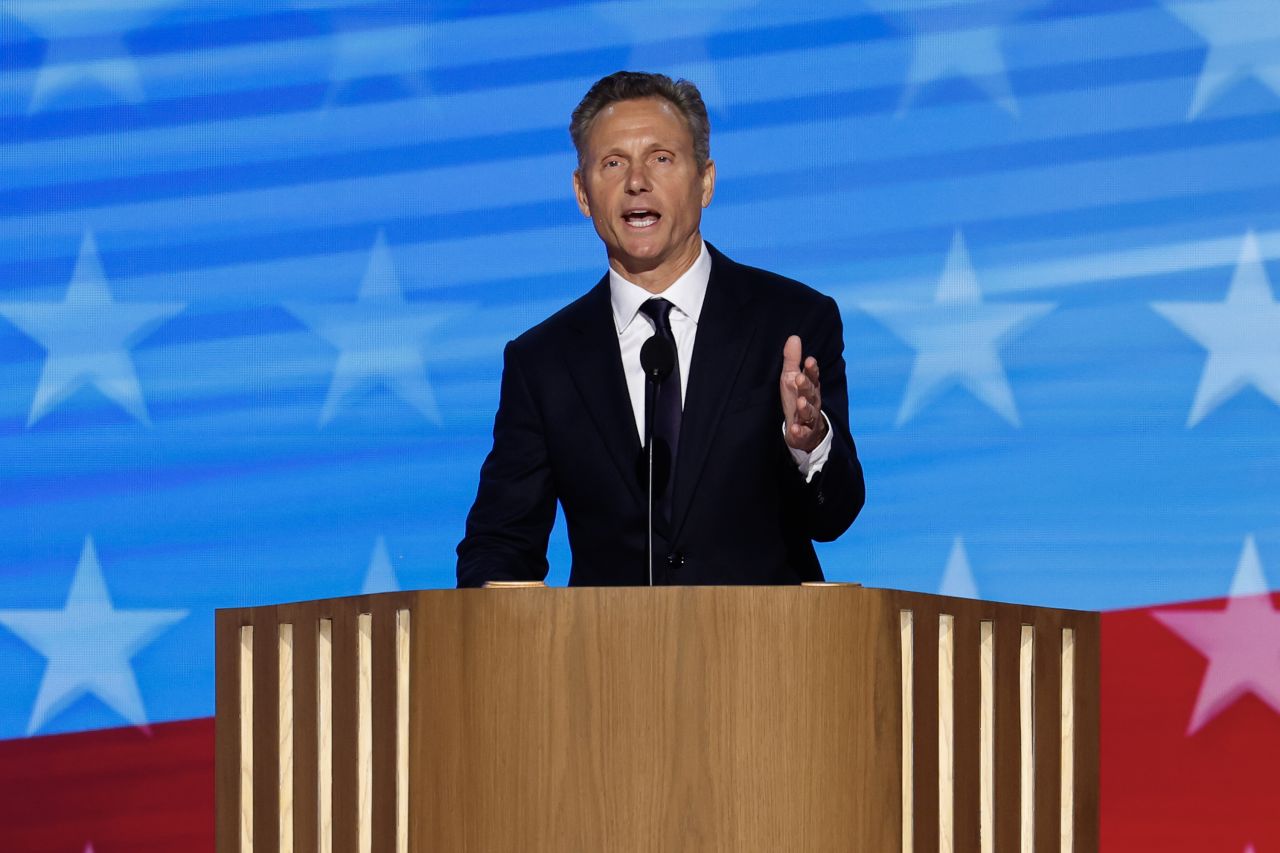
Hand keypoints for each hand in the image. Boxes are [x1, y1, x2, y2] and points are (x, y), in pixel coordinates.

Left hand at [780, 335, 826, 452]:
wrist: (806, 431)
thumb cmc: (797, 398)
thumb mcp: (791, 379)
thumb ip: (792, 360)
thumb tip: (794, 337)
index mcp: (810, 388)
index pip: (813, 377)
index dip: (812, 370)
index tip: (809, 360)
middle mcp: (813, 402)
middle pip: (811, 393)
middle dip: (806, 386)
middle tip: (800, 378)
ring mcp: (809, 418)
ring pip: (809, 412)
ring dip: (805, 407)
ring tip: (800, 402)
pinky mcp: (803, 433)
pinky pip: (803, 433)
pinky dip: (799, 431)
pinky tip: (794, 428)